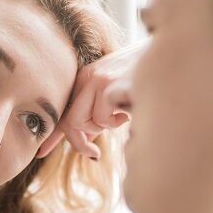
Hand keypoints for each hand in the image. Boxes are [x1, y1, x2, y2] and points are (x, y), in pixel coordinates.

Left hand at [37, 41, 144, 159]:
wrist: (172, 59)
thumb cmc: (148, 81)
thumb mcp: (117, 98)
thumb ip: (99, 115)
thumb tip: (86, 142)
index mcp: (87, 79)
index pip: (62, 111)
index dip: (52, 135)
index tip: (40, 152)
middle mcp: (88, 76)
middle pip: (69, 122)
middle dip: (81, 142)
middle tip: (95, 152)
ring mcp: (99, 78)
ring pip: (85, 122)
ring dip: (105, 128)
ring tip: (122, 115)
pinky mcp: (111, 84)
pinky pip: (102, 118)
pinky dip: (117, 121)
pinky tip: (130, 107)